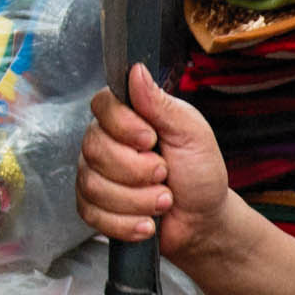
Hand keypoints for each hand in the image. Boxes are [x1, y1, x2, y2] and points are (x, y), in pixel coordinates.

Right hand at [75, 63, 229, 264]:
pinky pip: (92, 215)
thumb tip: (136, 70)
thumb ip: (161, 103)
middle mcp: (106, 142)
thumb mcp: (191, 133)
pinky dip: (126, 223)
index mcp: (129, 116)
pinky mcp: (93, 207)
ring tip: (163, 200)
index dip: (123, 126)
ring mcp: (95, 175)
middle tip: (165, 174)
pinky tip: (147, 223)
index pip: (102, 105)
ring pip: (94, 186)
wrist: (202, 220)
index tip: (151, 139)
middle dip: (137, 171)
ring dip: (137, 201)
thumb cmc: (200, 173)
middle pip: (95, 150)